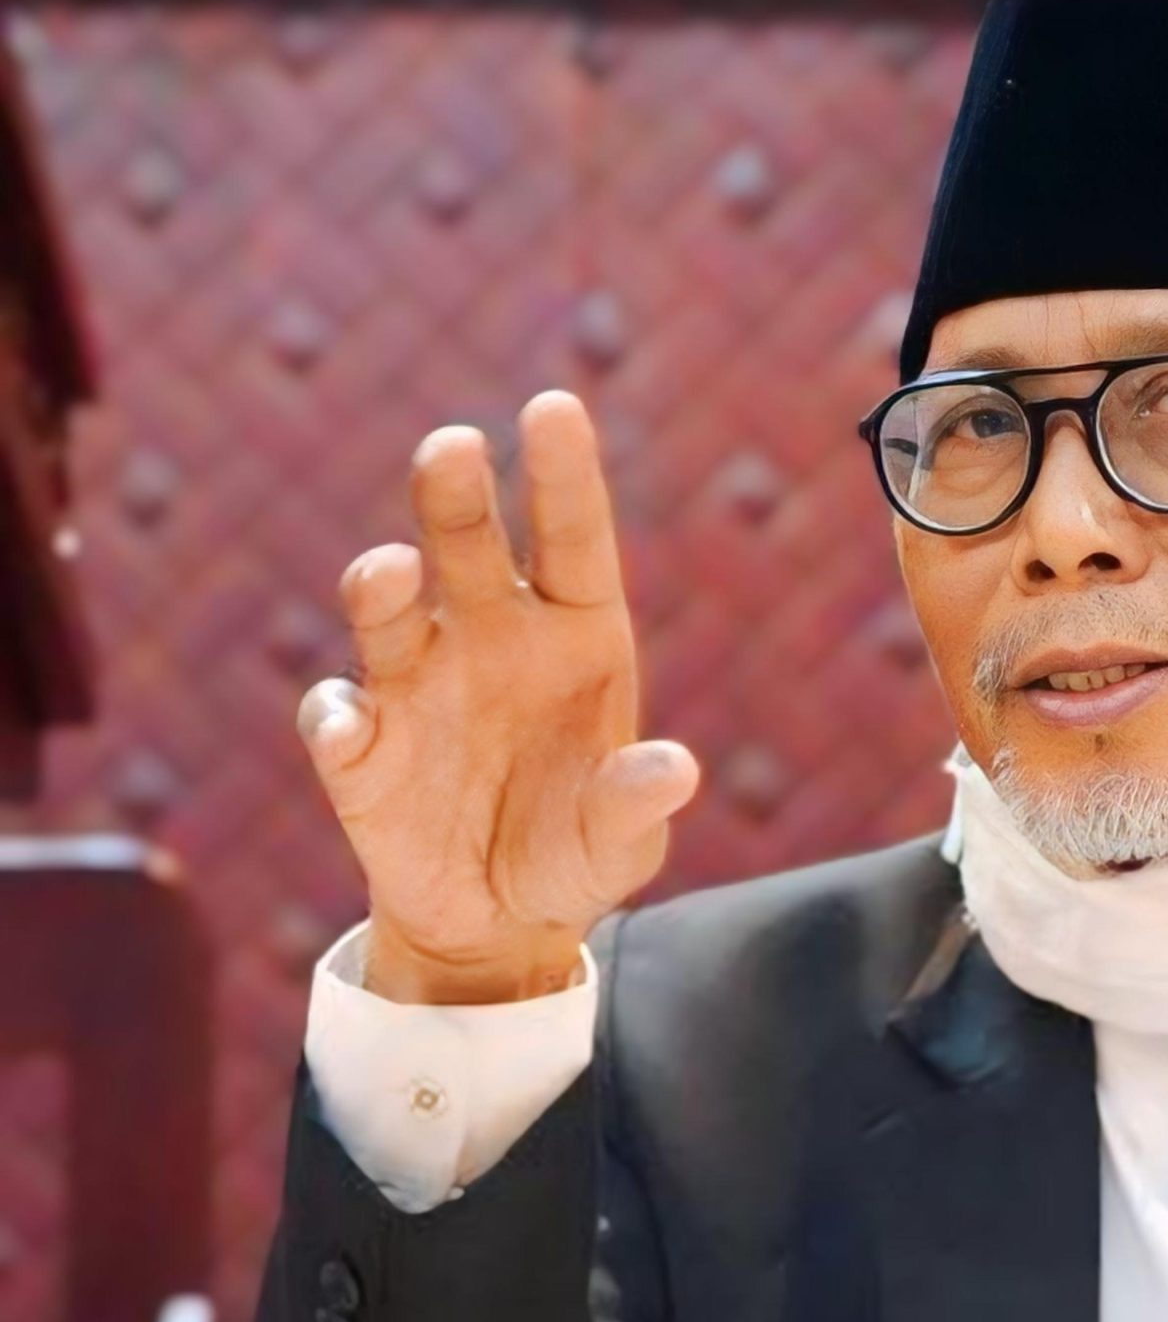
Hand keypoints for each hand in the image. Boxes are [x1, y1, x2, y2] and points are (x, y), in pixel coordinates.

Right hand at [295, 391, 698, 1003]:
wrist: (499, 917)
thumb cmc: (577, 851)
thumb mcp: (621, 840)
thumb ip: (638, 804)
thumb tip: (675, 770)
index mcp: (577, 634)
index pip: (572, 538)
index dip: (563, 474)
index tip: (553, 404)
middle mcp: (491, 637)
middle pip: (469, 546)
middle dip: (457, 495)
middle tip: (453, 446)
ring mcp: (417, 682)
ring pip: (389, 609)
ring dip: (382, 585)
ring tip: (390, 571)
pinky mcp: (360, 747)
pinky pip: (339, 718)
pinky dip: (337, 717)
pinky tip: (348, 725)